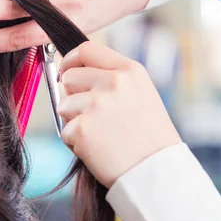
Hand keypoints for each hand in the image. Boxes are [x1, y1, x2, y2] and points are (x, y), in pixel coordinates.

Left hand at [58, 41, 180, 187]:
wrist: (156, 171)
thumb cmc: (150, 138)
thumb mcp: (141, 94)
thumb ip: (113, 79)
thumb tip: (71, 73)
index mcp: (130, 70)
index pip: (87, 49)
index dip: (71, 60)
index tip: (67, 71)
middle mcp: (114, 82)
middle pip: (69, 76)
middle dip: (71, 95)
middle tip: (91, 115)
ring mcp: (97, 104)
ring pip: (63, 105)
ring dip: (74, 121)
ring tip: (101, 135)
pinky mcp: (83, 128)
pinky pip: (65, 131)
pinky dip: (76, 143)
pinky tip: (99, 149)